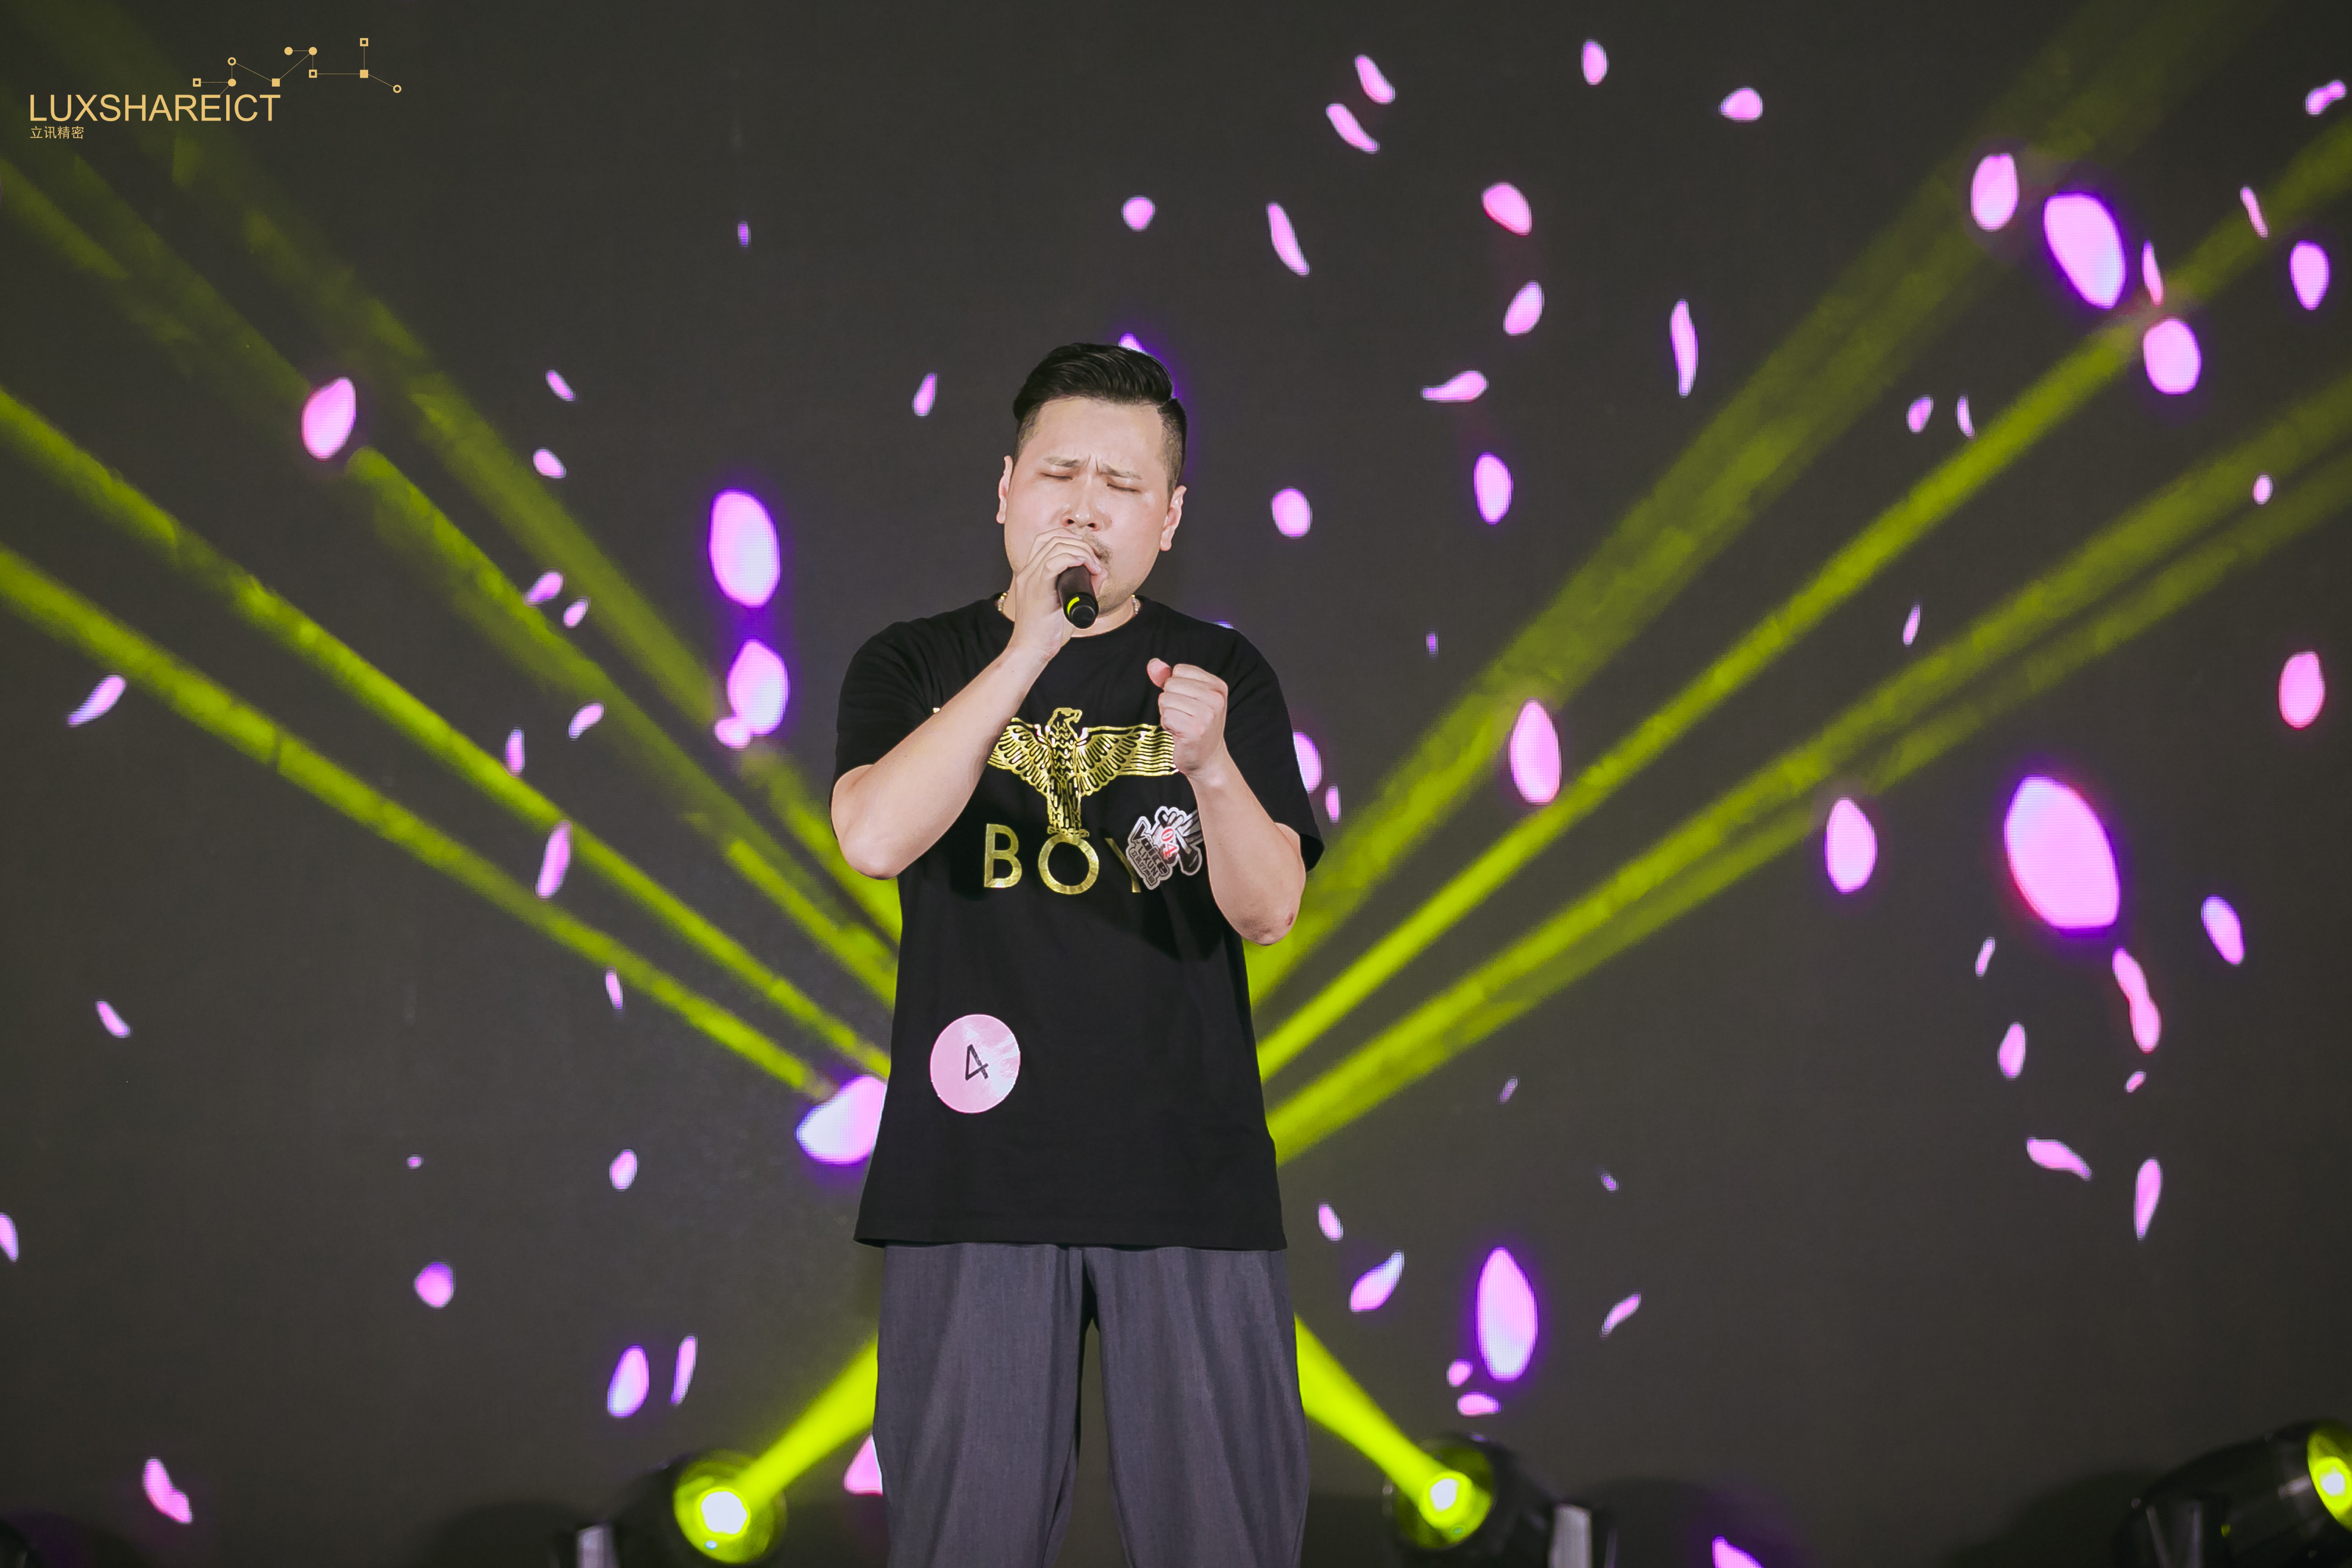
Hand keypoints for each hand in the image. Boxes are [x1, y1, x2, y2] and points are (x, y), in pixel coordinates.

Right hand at [1005, 529, 1105, 661]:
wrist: (1030, 649)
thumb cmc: (1046, 631)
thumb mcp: (1064, 604)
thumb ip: (1081, 587)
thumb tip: (1101, 572)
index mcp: (1030, 573)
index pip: (1045, 539)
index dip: (1067, 536)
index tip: (1085, 550)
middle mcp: (1027, 572)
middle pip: (1051, 538)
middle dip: (1078, 542)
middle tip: (1094, 559)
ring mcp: (1030, 580)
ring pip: (1054, 547)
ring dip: (1080, 551)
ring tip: (1093, 566)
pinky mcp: (1036, 590)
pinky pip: (1051, 564)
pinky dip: (1071, 559)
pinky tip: (1084, 565)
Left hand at [1147, 659, 1230, 779]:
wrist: (1207, 759)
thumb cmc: (1196, 726)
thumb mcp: (1187, 697)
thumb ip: (1168, 678)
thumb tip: (1152, 664)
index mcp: (1217, 686)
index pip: (1179, 670)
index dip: (1176, 687)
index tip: (1188, 703)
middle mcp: (1216, 698)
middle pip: (1170, 684)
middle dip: (1170, 701)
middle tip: (1185, 716)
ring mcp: (1207, 714)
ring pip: (1165, 700)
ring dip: (1168, 714)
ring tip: (1182, 725)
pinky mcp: (1196, 730)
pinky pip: (1166, 717)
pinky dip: (1167, 725)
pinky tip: (1180, 733)